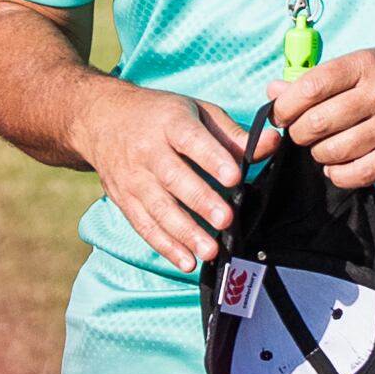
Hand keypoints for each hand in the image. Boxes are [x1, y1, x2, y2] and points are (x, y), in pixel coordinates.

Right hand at [74, 84, 266, 268]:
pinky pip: (144, 226)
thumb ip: (233, 133)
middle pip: (173, 178)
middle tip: (226, 219)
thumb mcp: (197, 111)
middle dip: (200, 201)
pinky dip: (165, 246)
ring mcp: (133, 178)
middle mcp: (147, 151)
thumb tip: (273, 143)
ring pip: (158, 208)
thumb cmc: (161, 115)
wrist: (101, 120)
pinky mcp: (125, 201)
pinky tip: (186, 262)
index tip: (234, 177)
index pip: (190, 140)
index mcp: (169, 122)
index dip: (212, 158)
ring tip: (210, 250)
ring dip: (184, 232)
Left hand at [271, 47, 374, 192]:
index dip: (285, 106)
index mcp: (366, 65)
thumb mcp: (368, 63)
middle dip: (300, 133)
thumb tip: (273, 90)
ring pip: (332, 151)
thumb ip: (321, 78)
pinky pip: (356, 174)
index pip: (310, 88)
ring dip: (319, 154)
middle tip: (305, 132)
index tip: (281, 114)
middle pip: (317, 123)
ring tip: (325, 147)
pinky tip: (339, 166)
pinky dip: (338, 174)